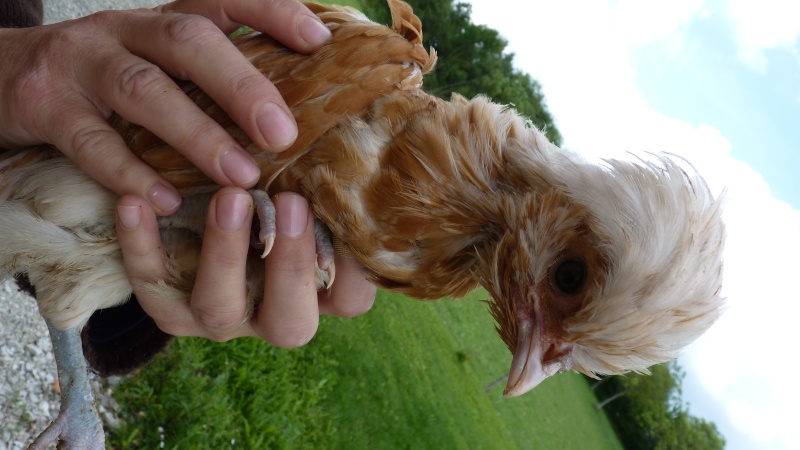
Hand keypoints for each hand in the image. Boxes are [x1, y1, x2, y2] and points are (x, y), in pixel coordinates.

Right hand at [0, 0, 330, 214]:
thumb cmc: (103, 80)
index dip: (270, 13)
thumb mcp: (155, 63)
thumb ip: (206, 78)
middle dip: (240, 86)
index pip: (220, 0)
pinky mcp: (46, 107)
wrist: (2, 76)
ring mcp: (82, 64)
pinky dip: (130, 173)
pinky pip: (91, 142)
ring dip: (197, 135)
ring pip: (144, 91)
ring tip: (240, 176)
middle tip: (282, 132)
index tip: (317, 41)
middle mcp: (124, 31)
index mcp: (160, 21)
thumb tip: (286, 114)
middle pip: (188, 41)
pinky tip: (165, 201)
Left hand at [116, 189, 376, 344]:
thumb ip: (333, 176)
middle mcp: (272, 314)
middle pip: (290, 323)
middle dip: (290, 265)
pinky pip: (153, 287)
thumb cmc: (278, 191)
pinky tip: (137, 202)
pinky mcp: (170, 307)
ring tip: (229, 198)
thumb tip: (368, 123)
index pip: (349, 300)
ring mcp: (221, 316)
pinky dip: (142, 247)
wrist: (203, 215)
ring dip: (225, 254)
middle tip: (292, 203)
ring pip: (220, 308)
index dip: (354, 270)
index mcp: (317, 293)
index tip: (348, 214)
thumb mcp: (309, 184)